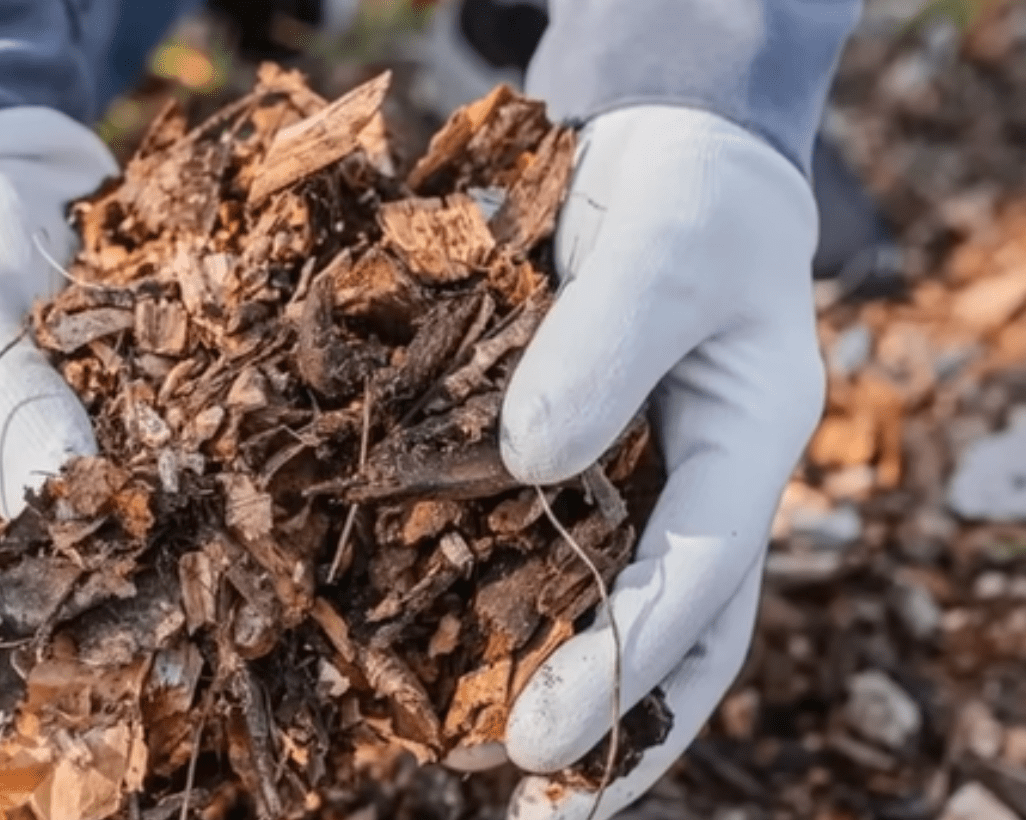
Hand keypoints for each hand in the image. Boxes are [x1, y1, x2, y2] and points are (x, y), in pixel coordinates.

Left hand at [496, 106, 824, 817]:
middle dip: (604, 726)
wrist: (663, 154)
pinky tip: (410, 627)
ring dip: (534, 675)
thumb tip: (529, 466)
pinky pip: (519, 530)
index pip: (700, 582)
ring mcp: (625, 474)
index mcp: (749, 446)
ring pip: (590, 597)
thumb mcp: (662, 245)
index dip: (625, 668)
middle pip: (666, 633)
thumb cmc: (688, 192)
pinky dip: (477, 586)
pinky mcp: (556, 451)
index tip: (541, 746)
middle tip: (522, 803)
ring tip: (454, 750)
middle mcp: (690, 482)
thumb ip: (606, 347)